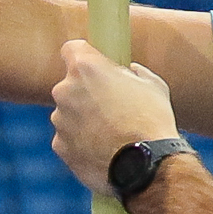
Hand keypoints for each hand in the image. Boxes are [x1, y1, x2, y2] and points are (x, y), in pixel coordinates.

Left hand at [49, 37, 179, 191]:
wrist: (146, 165)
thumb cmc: (152, 120)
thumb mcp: (153, 85)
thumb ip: (134, 72)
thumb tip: (129, 71)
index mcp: (85, 68)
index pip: (72, 49)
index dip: (84, 56)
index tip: (94, 65)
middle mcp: (65, 91)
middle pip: (71, 85)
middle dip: (86, 92)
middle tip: (112, 107)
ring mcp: (59, 120)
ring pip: (69, 113)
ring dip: (83, 119)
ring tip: (111, 133)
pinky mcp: (59, 145)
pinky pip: (68, 138)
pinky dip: (81, 142)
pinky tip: (103, 150)